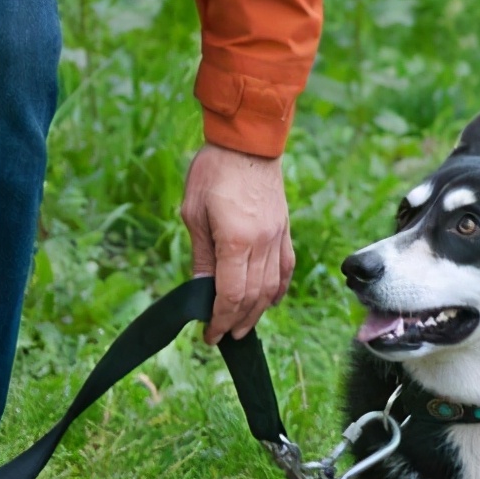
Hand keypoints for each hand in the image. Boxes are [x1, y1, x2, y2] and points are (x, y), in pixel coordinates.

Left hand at [180, 145, 294, 343]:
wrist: (248, 142)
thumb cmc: (214, 171)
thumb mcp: (194, 213)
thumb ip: (201, 255)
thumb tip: (200, 289)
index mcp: (236, 240)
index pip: (231, 294)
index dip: (220, 320)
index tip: (210, 335)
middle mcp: (262, 244)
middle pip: (253, 297)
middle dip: (238, 321)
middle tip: (223, 336)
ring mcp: (277, 237)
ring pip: (272, 287)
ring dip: (257, 312)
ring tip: (243, 325)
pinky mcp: (284, 230)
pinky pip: (285, 268)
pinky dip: (278, 289)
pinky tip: (268, 301)